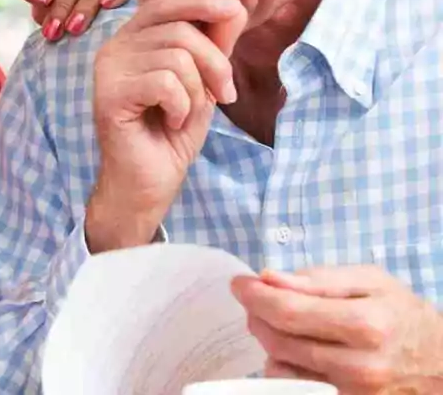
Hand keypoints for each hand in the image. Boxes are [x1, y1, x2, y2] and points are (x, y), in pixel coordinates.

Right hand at [84, 0, 246, 251]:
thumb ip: (211, 44)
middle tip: (223, 93)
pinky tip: (171, 121)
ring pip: (177, 56)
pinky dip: (182, 106)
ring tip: (187, 113)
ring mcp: (108, 68)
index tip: (234, 24)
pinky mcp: (109, 94)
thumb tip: (232, 6)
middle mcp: (116, 45)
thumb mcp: (202, 80)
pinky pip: (166, 83)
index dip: (207, 1)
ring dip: (199, 91)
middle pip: (181, 26)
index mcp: (135, 35)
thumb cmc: (172, 131)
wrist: (147, 183)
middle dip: (215, 61)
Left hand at [232, 267, 442, 393]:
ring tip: (281, 323)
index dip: (254, 295)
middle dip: (257, 314)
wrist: (442, 364)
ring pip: (279, 367)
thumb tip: (269, 277)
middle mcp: (358, 366)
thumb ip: (318, 279)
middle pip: (277, 340)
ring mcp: (352, 394)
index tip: (239, 283)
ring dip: (268, 340)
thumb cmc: (404, 315)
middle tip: (257, 298)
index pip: (288, 311)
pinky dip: (283, 365)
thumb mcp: (371, 281)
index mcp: (366, 325)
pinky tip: (295, 349)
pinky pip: (293, 387)